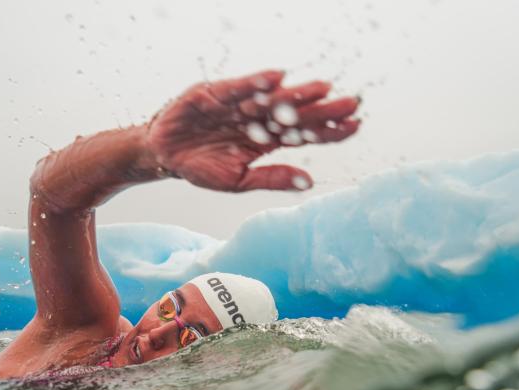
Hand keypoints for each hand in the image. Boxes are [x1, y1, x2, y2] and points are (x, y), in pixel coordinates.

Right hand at [145, 70, 359, 191]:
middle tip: (352, 103)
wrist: (163, 156)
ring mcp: (238, 105)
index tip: (355, 126)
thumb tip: (309, 182)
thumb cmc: (201, 167)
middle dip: (322, 109)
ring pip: (271, 99)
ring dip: (296, 94)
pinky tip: (277, 78)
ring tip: (322, 89)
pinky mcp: (215, 94)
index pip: (304, 135)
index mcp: (265, 141)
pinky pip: (238, 87)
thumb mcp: (237, 180)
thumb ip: (271, 178)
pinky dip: (255, 83)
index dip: (329, 130)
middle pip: (294, 113)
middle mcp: (257, 120)